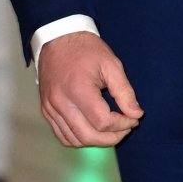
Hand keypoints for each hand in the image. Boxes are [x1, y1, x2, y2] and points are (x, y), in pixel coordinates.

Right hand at [38, 32, 143, 147]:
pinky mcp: (46, 111)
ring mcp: (50, 108)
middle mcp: (60, 103)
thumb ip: (125, 92)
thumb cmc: (86, 50)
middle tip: (125, 128)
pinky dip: (79, 139)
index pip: (103, 122)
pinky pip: (62, 135)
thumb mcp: (111, 65)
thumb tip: (136, 114)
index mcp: (78, 90)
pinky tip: (93, 131)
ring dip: (96, 141)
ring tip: (111, 131)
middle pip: (88, 136)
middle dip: (112, 138)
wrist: (58, 39)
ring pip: (74, 140)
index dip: (122, 124)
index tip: (133, 118)